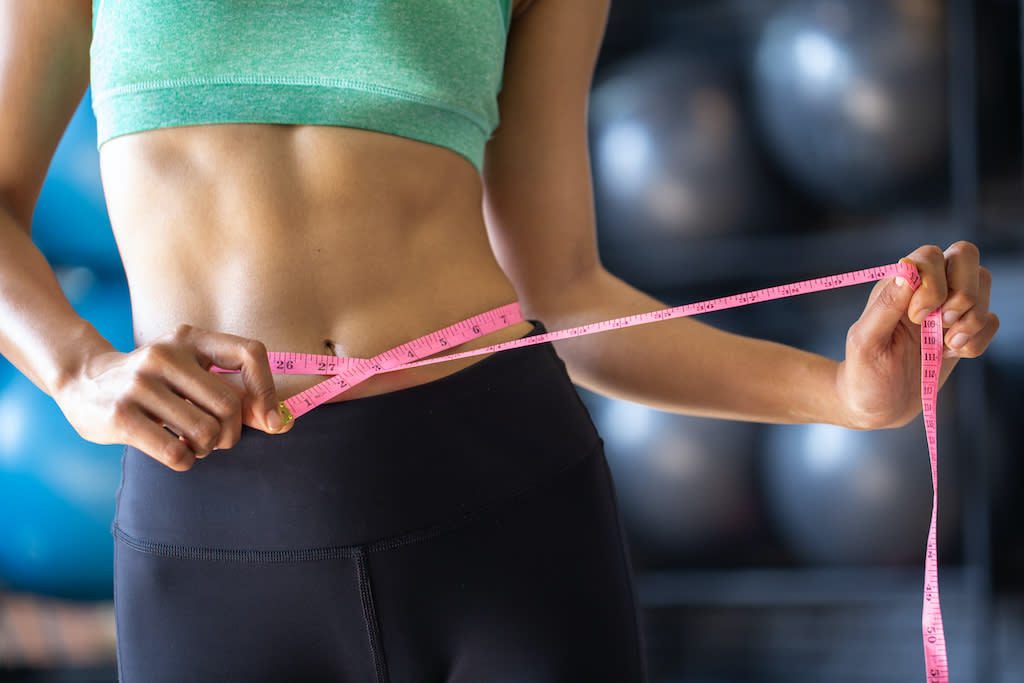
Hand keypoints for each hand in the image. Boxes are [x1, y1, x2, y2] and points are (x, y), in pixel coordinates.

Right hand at [55, 324, 291, 470]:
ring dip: (207, 449)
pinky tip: (175, 452)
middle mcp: (166, 354)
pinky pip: (177, 453)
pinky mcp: (120, 415)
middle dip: (231, 434)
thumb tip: (282, 422)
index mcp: (191, 338)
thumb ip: (234, 394)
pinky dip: (186, 460)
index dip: (267, 390)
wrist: (81, 379)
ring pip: (205, 432)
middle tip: (216, 439)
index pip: (250, 353)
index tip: (270, 420)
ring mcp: (140, 383)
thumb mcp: (190, 374)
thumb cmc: (153, 383)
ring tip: (191, 443)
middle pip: (229, 405)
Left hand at [836, 241, 999, 428]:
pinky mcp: (963, 332)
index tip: (916, 318)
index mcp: (898, 286)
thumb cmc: (863, 374)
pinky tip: (951, 355)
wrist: (878, 407)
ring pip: (983, 283)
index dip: (933, 283)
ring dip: (972, 318)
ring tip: (946, 345)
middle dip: (963, 293)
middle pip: (965, 256)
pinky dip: (978, 340)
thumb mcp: (865, 342)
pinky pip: (991, 320)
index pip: (930, 255)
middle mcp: (926, 290)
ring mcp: (947, 309)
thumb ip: (885, 305)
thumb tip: (908, 270)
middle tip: (940, 325)